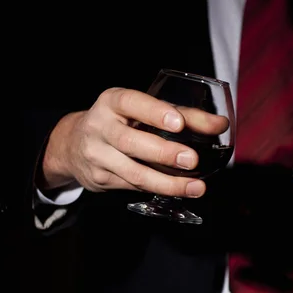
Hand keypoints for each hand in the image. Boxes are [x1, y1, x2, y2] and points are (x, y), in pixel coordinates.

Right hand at [38, 88, 228, 196]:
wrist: (72, 144)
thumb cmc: (121, 121)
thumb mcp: (143, 110)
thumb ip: (182, 116)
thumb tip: (220, 125)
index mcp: (112, 101)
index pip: (132, 103)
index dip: (155, 112)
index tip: (178, 123)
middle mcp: (100, 127)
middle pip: (131, 142)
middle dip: (164, 153)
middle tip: (192, 160)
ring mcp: (98, 156)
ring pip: (134, 173)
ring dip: (168, 183)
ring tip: (197, 187)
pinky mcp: (101, 179)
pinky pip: (133, 187)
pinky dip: (159, 189)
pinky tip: (180, 191)